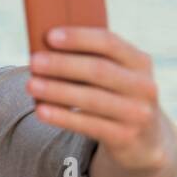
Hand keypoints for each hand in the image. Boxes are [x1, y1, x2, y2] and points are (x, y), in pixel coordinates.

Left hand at [26, 25, 168, 170]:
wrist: (145, 140)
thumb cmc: (116, 96)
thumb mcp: (117, 75)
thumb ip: (92, 59)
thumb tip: (46, 48)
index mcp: (140, 61)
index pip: (109, 42)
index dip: (79, 38)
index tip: (49, 36)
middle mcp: (144, 86)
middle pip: (98, 70)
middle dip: (62, 65)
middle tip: (33, 61)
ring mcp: (138, 113)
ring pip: (91, 99)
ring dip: (57, 91)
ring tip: (31, 85)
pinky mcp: (126, 137)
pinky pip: (89, 125)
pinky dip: (63, 117)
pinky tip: (41, 111)